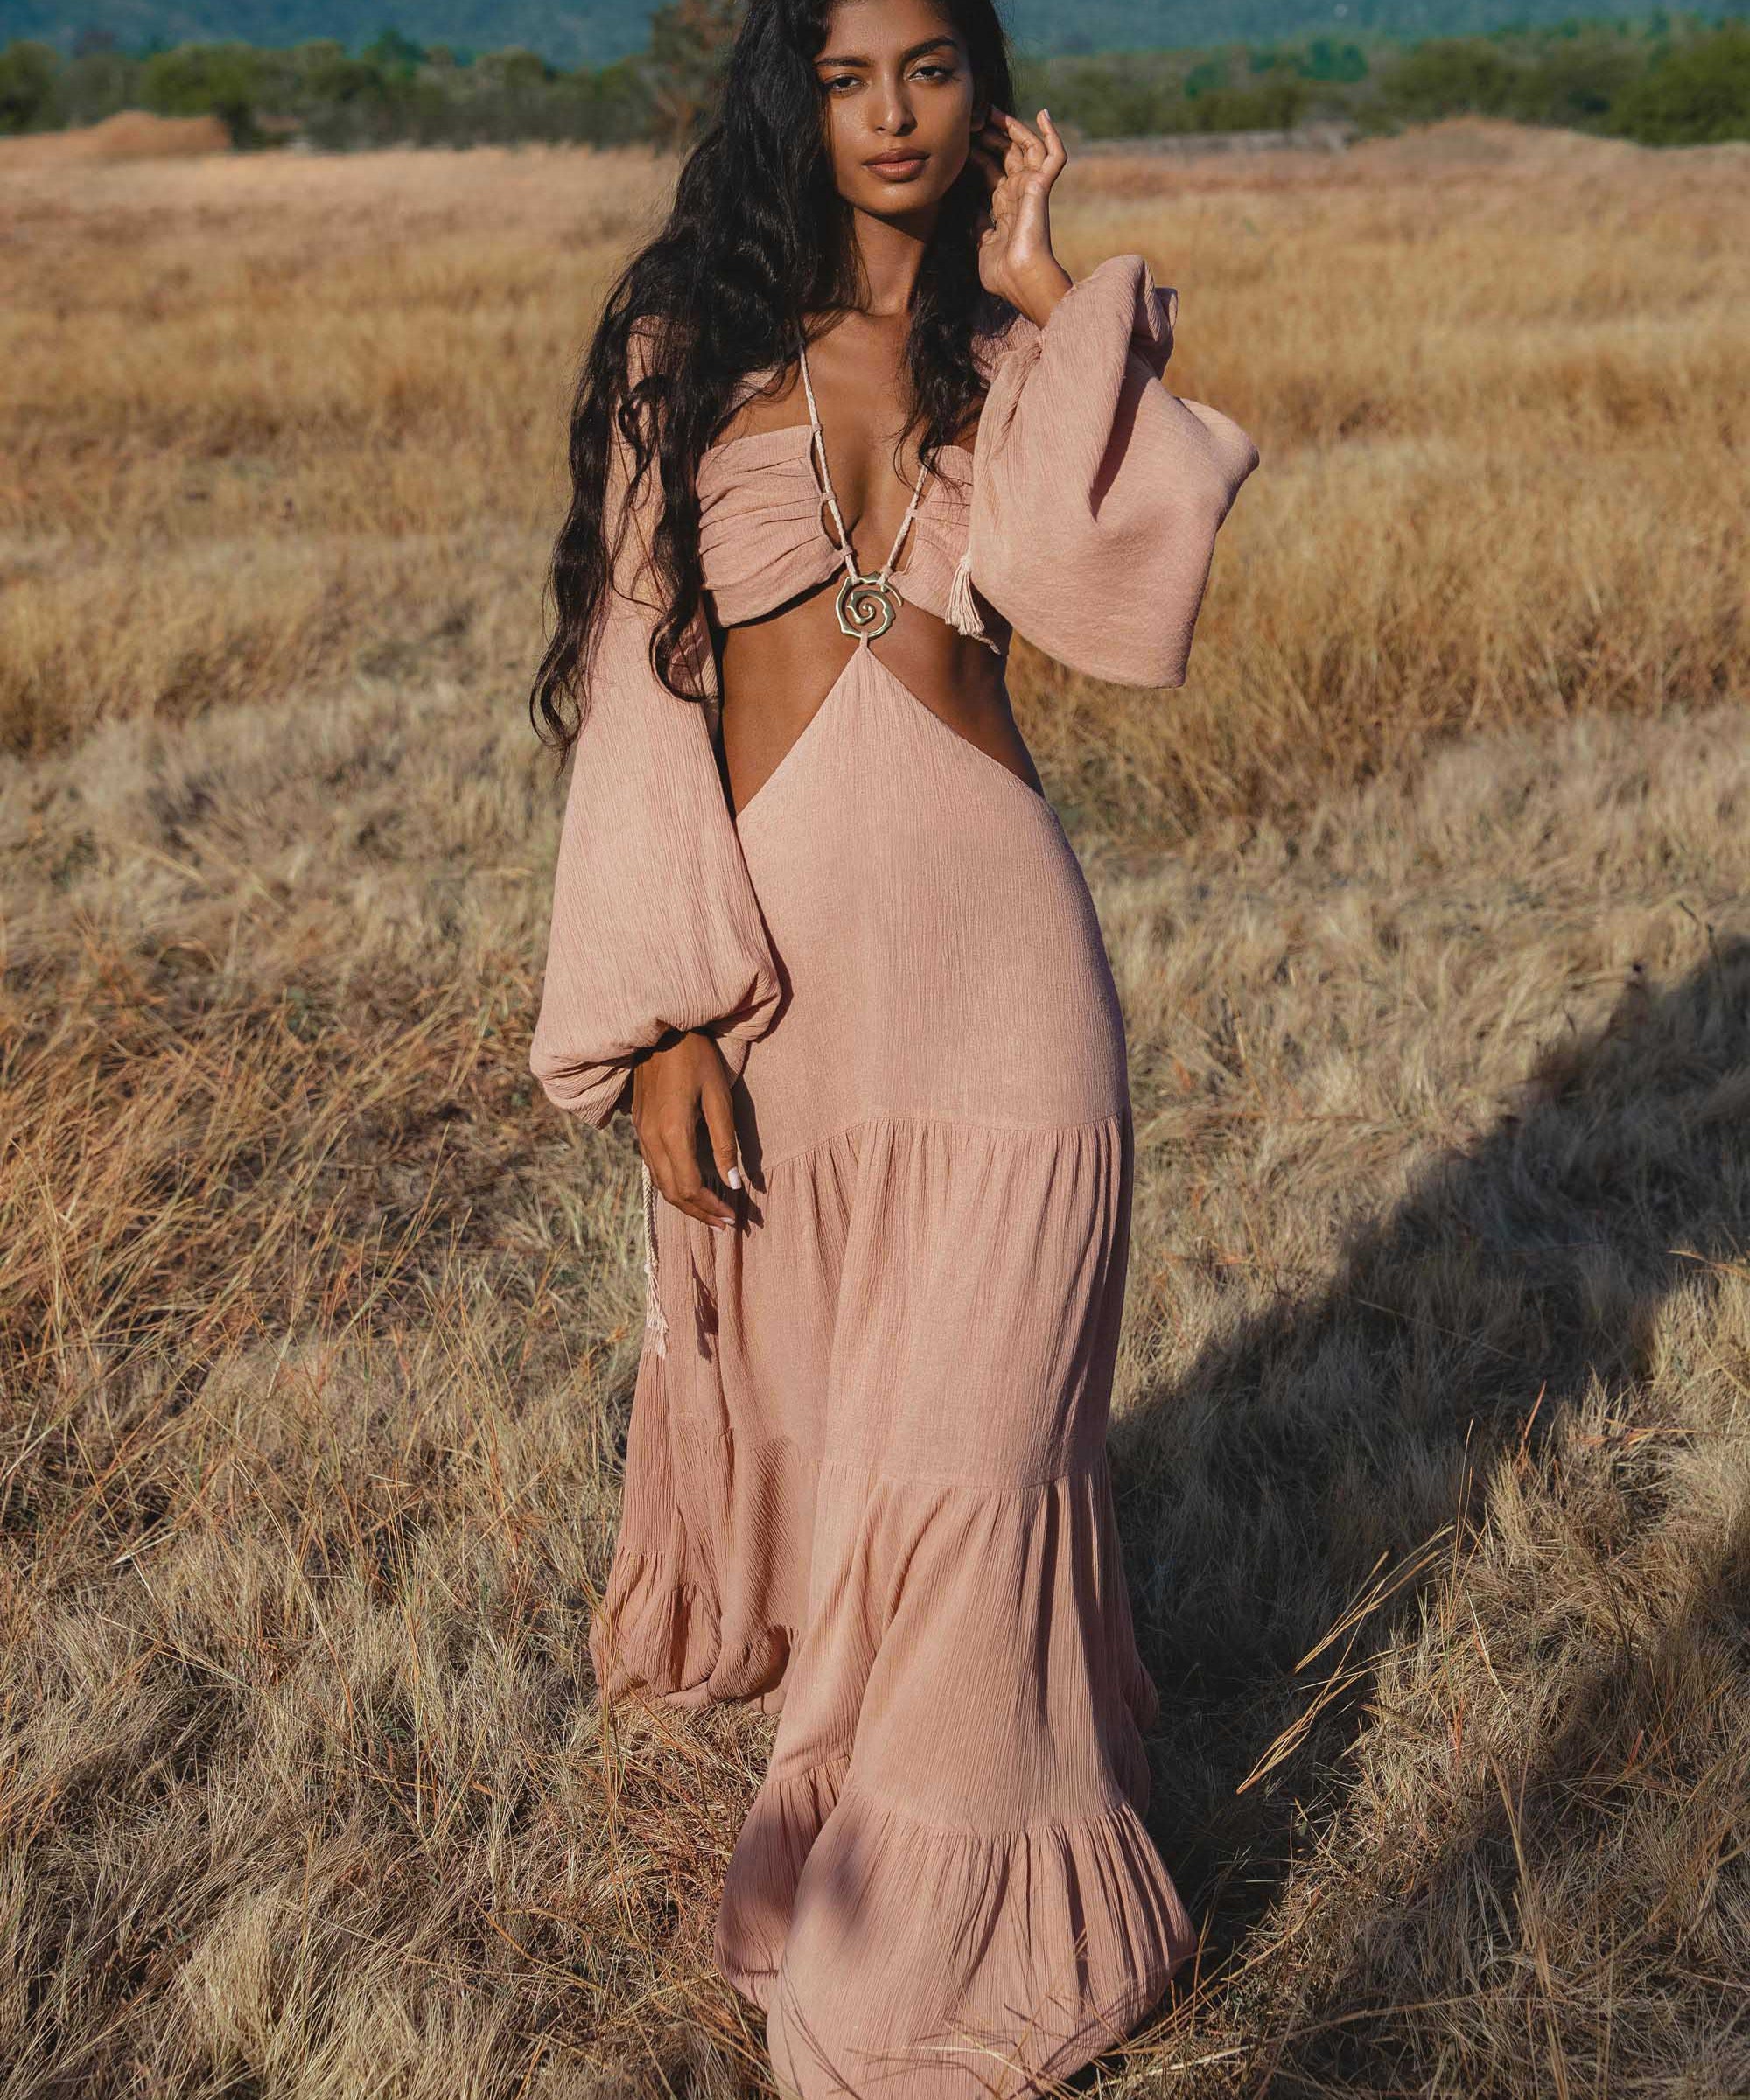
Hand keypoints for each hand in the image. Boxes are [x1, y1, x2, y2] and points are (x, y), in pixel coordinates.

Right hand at [631, 1029, 742, 1229]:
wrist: (661, 1030)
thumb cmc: (697, 1058)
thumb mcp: (719, 1097)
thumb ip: (725, 1144)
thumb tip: (733, 1184)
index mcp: (672, 1133)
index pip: (689, 1187)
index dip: (711, 1207)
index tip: (734, 1217)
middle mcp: (651, 1139)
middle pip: (672, 1192)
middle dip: (699, 1213)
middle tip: (726, 1224)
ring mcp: (641, 1134)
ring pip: (660, 1183)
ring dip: (685, 1203)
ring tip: (711, 1213)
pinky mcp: (640, 1127)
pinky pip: (653, 1168)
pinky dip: (672, 1185)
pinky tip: (690, 1187)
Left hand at [970, 106, 1073, 326]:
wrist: (1019, 279)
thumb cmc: (1002, 273)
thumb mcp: (981, 245)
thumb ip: (978, 225)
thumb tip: (970, 210)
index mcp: (1004, 207)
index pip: (991, 171)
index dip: (977, 154)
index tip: (960, 139)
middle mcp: (1018, 194)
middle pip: (1006, 154)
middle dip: (990, 134)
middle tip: (973, 115)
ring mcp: (1031, 189)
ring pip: (1026, 147)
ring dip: (1011, 127)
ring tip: (992, 110)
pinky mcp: (1041, 186)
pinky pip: (1054, 155)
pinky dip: (1052, 134)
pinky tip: (1043, 113)